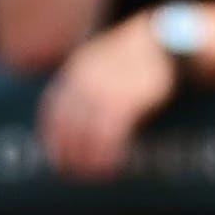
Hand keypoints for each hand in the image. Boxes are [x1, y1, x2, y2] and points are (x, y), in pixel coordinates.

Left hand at [39, 14, 174, 179]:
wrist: (164, 40)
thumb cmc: (132, 60)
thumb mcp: (101, 65)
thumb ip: (84, 88)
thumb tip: (72, 124)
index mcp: (75, 71)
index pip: (52, 108)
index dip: (50, 135)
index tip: (53, 155)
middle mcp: (86, 80)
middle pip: (68, 122)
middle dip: (66, 151)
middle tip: (69, 172)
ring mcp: (106, 88)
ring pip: (88, 130)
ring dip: (87, 156)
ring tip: (91, 174)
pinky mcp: (130, 97)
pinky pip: (111, 130)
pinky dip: (107, 151)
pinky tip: (109, 164)